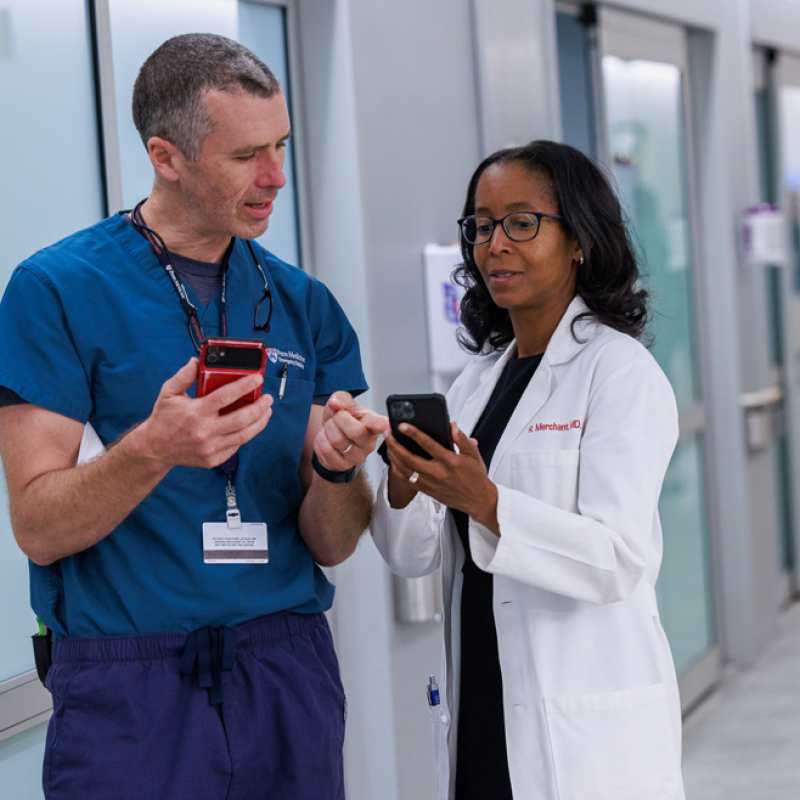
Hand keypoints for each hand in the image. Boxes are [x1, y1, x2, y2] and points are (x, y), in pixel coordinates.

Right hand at [134, 358, 273, 469]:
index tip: (257, 379)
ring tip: (267, 411)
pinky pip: (236, 446)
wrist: (154, 449)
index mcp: (195, 412)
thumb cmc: (163, 419)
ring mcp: (210, 448)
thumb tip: (197, 360)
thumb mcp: (168, 393)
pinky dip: (246, 435)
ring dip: (259, 423)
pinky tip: (251, 425)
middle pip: (241, 420)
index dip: (244, 386)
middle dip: (259, 408)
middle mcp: (204, 431)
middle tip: (268, 398)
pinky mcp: (213, 459)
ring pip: (243, 436)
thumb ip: (184, 376)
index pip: (225, 397)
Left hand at [314, 391, 387, 471]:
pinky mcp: (344, 465)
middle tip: (337, 418)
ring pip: (337, 440)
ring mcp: (358, 456)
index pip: (381, 425)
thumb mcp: (343, 403)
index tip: (390, 426)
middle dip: (338, 419)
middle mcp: (369, 443)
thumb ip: (340, 398)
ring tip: (331, 429)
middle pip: (355, 431)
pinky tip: (326, 439)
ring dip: (327, 430)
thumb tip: (336, 403)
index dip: (386, 425)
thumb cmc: (342, 420)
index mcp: (373, 424)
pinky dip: (321, 440)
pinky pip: (327, 450)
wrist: (330, 436)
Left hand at [385, 421, 498, 533]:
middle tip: (388, 433)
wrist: (477, 500)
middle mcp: (437, 473)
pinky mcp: (426, 490)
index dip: (413, 433)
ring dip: (393, 456)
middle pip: (409, 458)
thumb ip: (462, 438)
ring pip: (404, 469)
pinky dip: (397, 469)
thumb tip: (452, 426)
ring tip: (388, 444)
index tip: (402, 425)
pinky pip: (406, 480)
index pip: (427, 444)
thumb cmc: (475, 477)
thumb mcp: (473, 454)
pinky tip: (394, 460)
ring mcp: (430, 483)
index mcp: (449, 461)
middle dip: (395, 444)